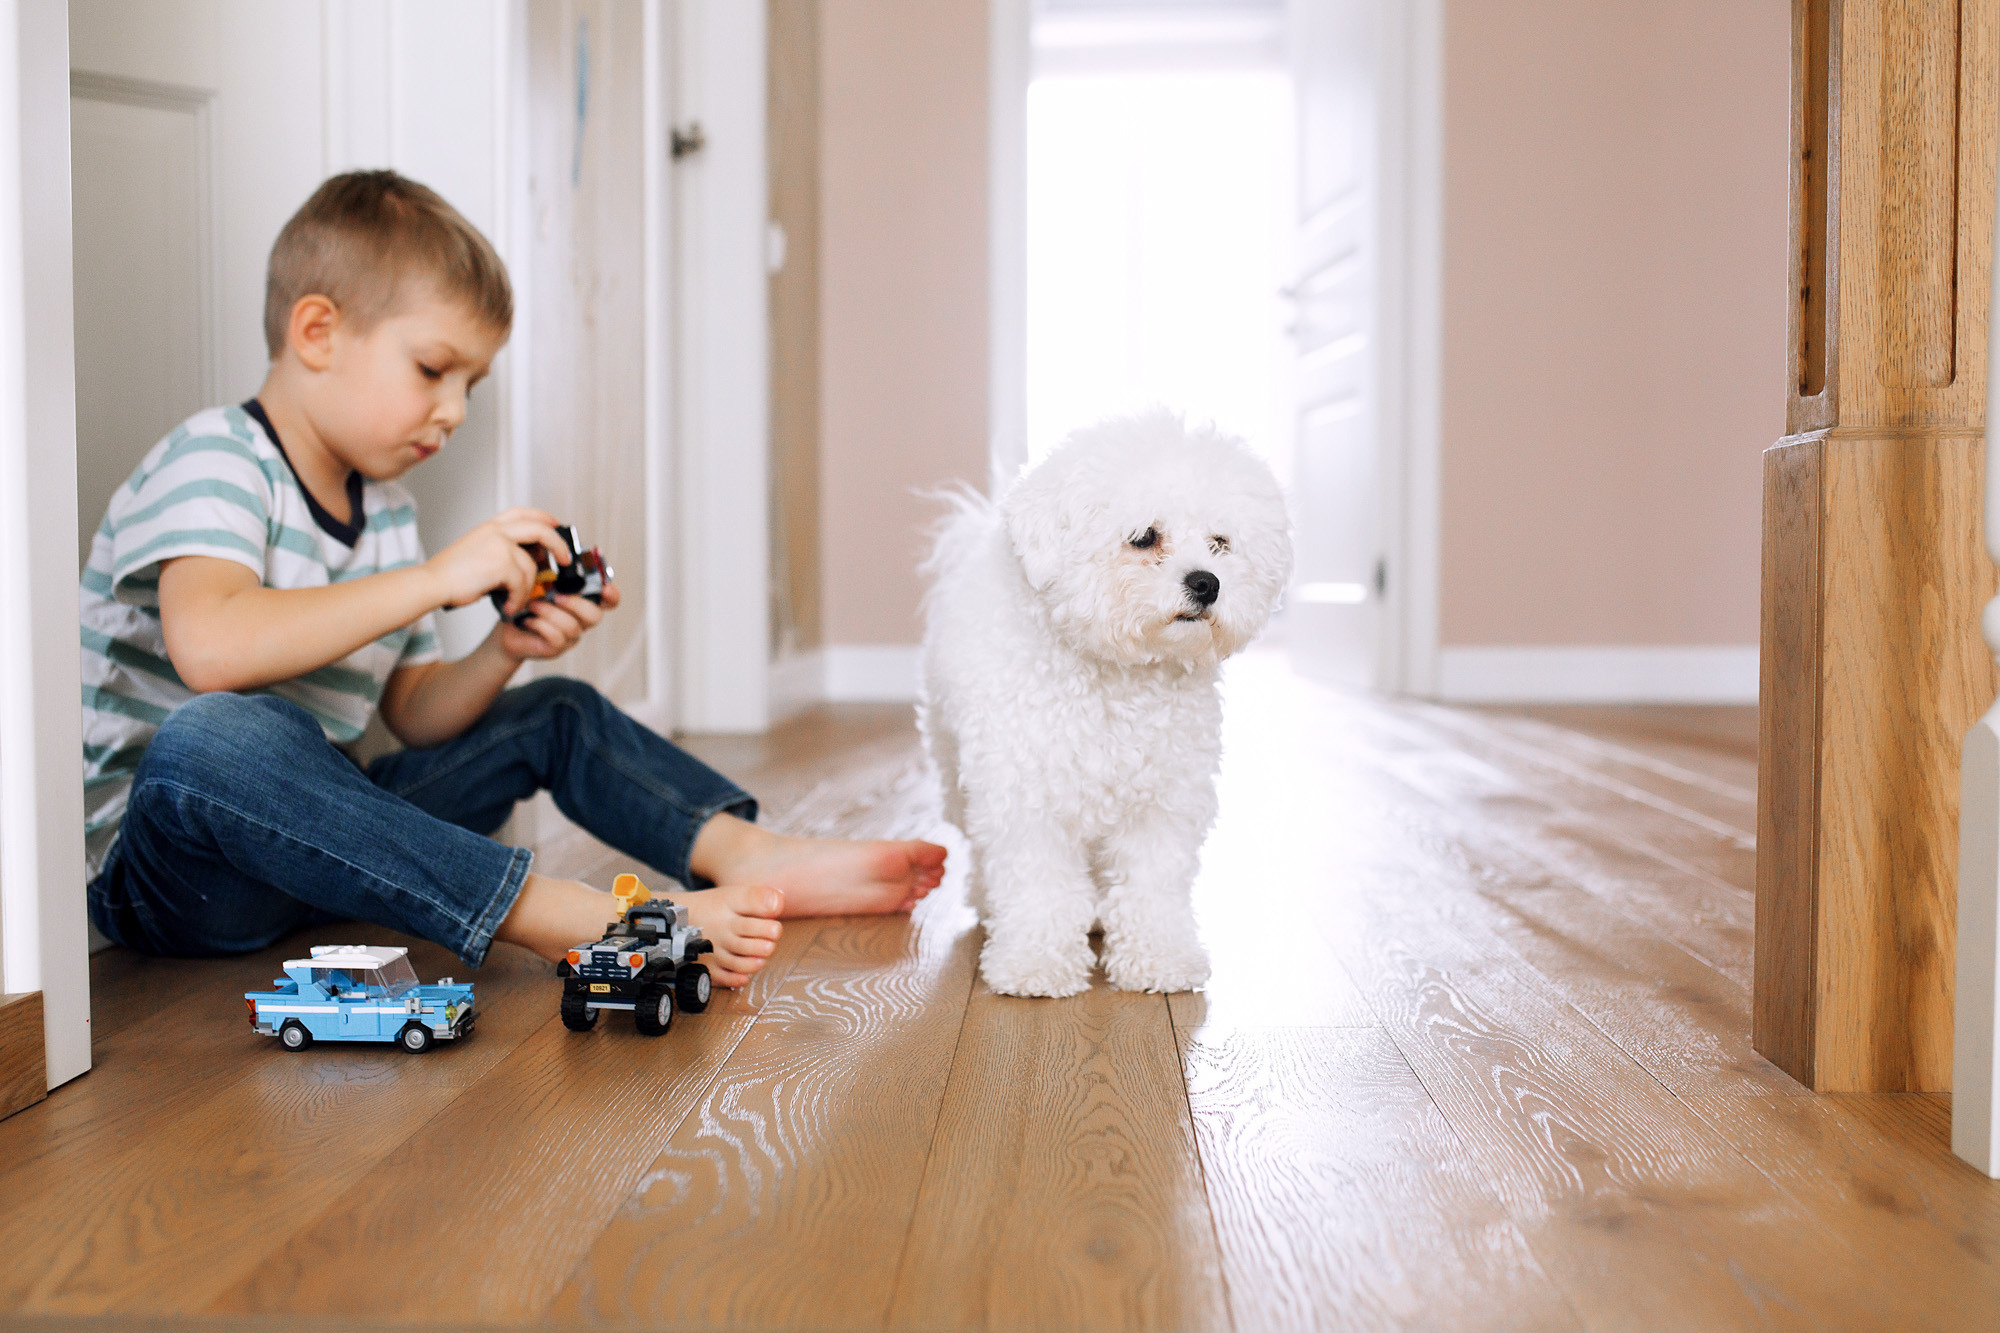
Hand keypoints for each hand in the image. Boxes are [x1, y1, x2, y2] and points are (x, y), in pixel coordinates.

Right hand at [424, 508, 572, 614]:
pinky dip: (518, 599)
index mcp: (490, 526)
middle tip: (565, 561)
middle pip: (540, 530)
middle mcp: (496, 531)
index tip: (556, 525)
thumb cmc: (451, 575)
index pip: (523, 512)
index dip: (544, 517)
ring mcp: (500, 545)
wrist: (432, 583)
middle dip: (558, 545)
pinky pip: (522, 584)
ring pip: (531, 567)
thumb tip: (530, 560)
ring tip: (514, 601)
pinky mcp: (501, 563)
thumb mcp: (478, 551)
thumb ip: (502, 550)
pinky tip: (509, 606)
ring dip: (526, 589)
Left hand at [496, 579, 620, 660]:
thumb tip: (555, 557)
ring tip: (532, 605)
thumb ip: (552, 574)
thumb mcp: (539, 584)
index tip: (605, 587)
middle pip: (595, 616)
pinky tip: (528, 619)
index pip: (609, 601)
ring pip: (572, 626)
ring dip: (550, 613)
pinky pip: (556, 637)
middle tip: (556, 596)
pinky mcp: (556, 649)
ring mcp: (570, 637)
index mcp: (583, 601)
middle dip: (575, 604)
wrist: (506, 629)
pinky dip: (540, 624)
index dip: (612, 595)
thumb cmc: (525, 604)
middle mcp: (581, 621)